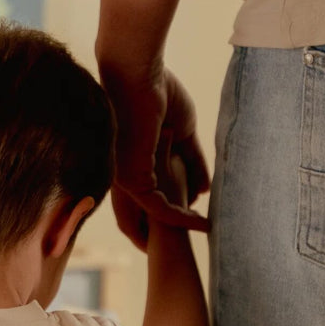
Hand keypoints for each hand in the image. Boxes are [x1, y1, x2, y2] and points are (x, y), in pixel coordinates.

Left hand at [101, 66, 209, 239]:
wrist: (138, 70)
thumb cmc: (158, 91)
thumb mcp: (183, 133)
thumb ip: (192, 161)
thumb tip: (203, 190)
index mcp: (127, 162)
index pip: (139, 201)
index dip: (156, 219)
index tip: (180, 227)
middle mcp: (120, 175)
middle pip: (136, 220)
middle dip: (156, 239)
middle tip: (176, 255)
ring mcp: (123, 179)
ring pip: (149, 218)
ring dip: (176, 230)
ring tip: (203, 236)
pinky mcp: (133, 178)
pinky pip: (160, 209)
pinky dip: (183, 219)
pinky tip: (203, 224)